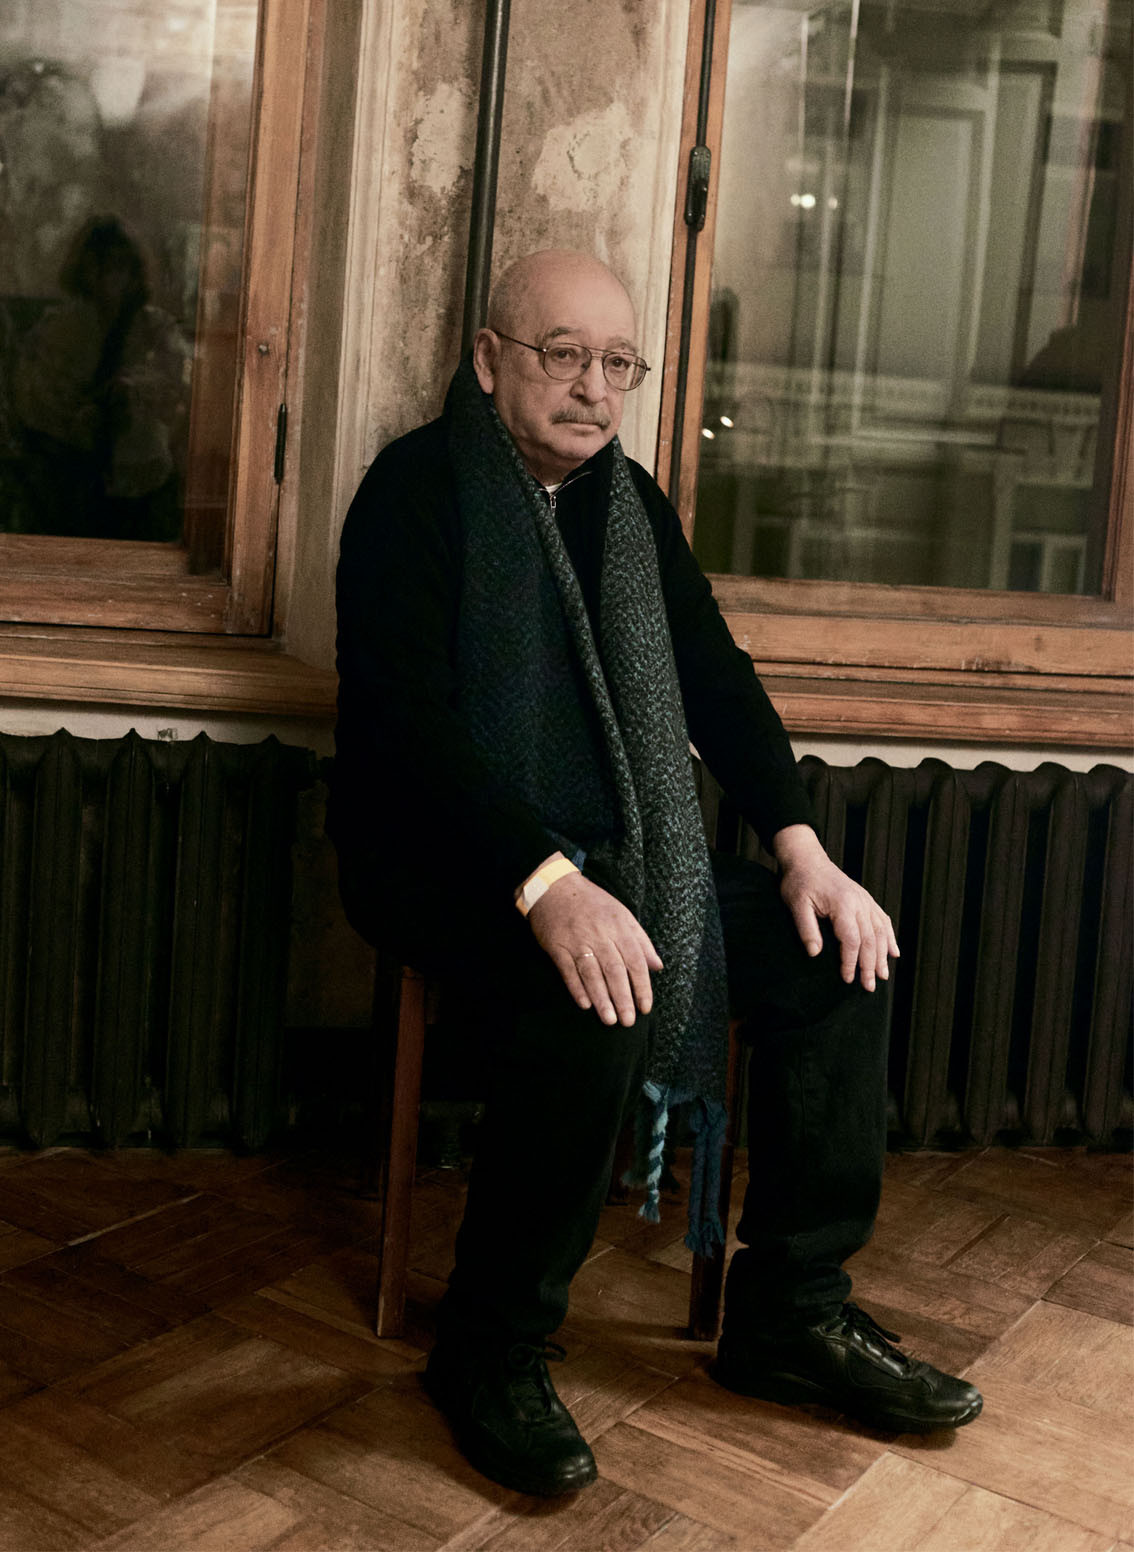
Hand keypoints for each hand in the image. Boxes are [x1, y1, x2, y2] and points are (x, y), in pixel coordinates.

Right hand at [525, 866, 662, 1025]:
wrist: (554, 887)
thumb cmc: (592, 903)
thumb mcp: (622, 914)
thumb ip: (641, 940)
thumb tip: (657, 966)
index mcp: (619, 926)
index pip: (635, 960)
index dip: (642, 985)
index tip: (645, 1007)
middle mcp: (599, 934)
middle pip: (614, 970)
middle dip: (623, 998)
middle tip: (628, 1021)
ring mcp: (577, 941)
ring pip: (592, 974)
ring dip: (601, 998)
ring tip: (609, 1019)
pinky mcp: (557, 946)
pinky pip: (568, 971)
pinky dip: (576, 988)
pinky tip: (585, 1004)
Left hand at [772, 824, 898, 990]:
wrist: (806, 859)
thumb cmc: (799, 882)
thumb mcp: (796, 905)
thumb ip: (806, 929)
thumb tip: (815, 953)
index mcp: (843, 904)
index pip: (852, 940)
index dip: (851, 962)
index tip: (848, 979)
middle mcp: (859, 902)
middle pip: (870, 939)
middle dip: (870, 965)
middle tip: (869, 987)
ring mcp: (864, 900)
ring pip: (880, 931)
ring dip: (882, 955)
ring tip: (883, 976)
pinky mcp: (865, 899)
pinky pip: (882, 919)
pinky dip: (889, 937)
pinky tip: (893, 952)